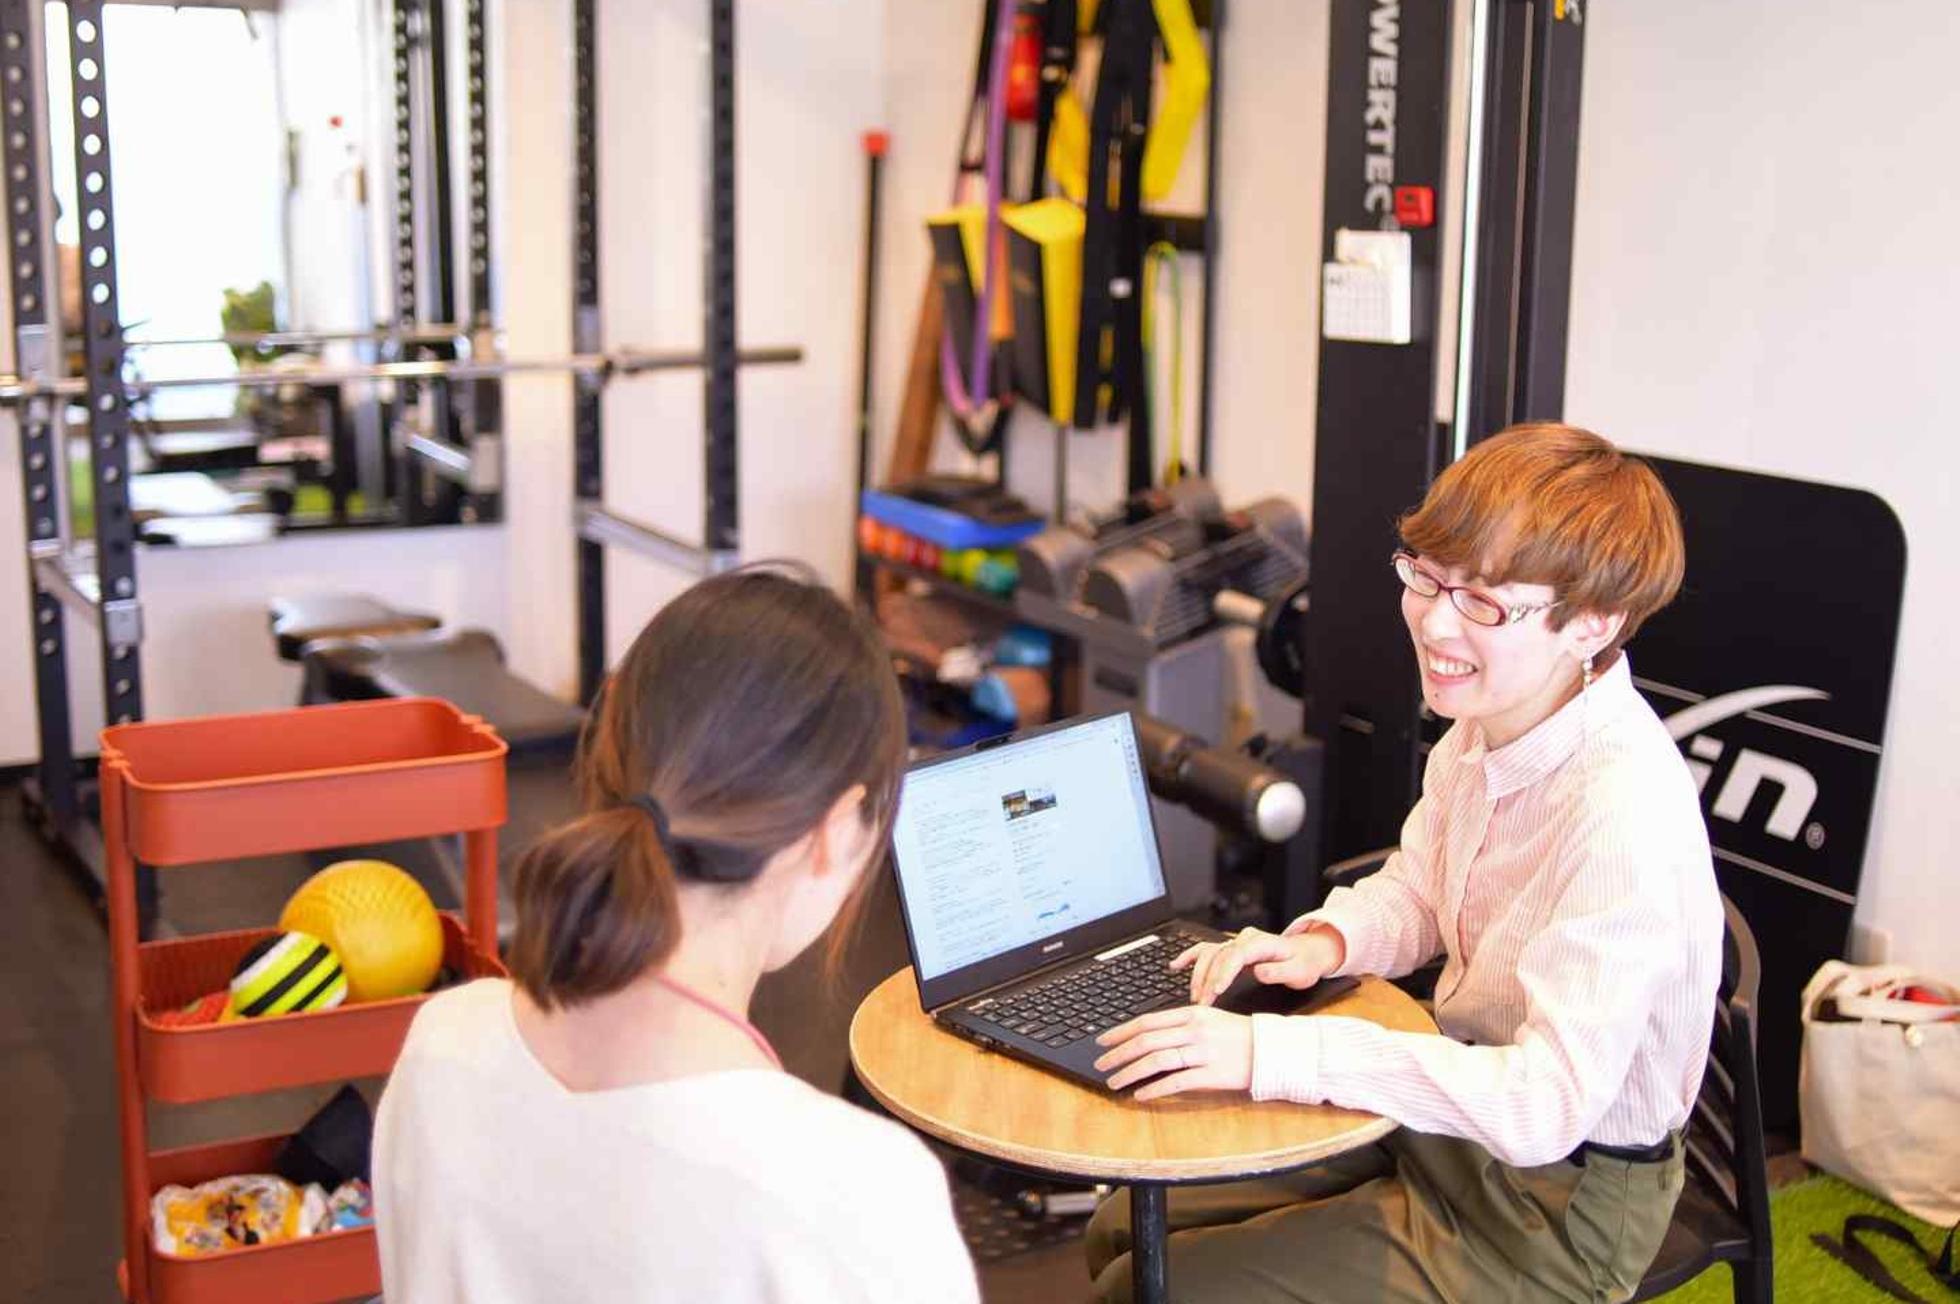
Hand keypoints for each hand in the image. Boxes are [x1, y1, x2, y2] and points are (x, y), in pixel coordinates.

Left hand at [1093, 1004, 1253, 1101]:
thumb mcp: (1209, 1019)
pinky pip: (1176, 1082)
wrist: (1272, 1050)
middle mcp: (1195, 1030)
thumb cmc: (1239, 1035)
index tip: (1103, 1041)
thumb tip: (1148, 1035)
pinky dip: (1155, 1089)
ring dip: (1130, 1073)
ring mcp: (1203, 1052)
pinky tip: (1141, 1095)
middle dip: (1118, 1054)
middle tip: (1101, 1064)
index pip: (1147, 1021)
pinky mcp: (1211, 1075)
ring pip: (1156, 1061)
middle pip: (1146, 1041)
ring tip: (1115, 1082)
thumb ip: (1181, 1024)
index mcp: (1192, 1013)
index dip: (1121, 1032)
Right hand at [1169, 925, 1344, 1005]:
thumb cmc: (1304, 963)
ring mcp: (1236, 942)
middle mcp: (1245, 939)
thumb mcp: (1299, 971)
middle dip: (1208, 979)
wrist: (1308, 952)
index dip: (1224, 972)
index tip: (1216, 990)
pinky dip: (1189, 956)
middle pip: (1218, 955)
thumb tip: (1260, 972)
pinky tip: (1175, 966)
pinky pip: (1205, 949)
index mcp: (1261, 943)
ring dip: (1198, 974)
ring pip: (1208, 953)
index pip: (1236, 954)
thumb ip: (1280, 971)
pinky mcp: (1230, 948)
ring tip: (1195, 996)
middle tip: (1202, 1002)